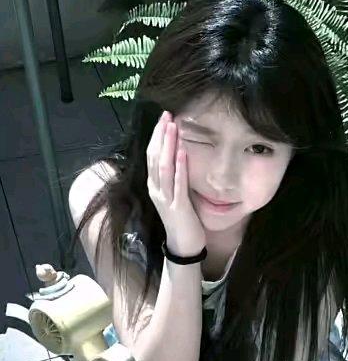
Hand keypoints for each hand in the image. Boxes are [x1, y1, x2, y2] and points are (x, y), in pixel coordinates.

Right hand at [146, 110, 205, 256]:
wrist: (183, 246)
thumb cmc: (181, 219)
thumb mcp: (174, 195)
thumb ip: (173, 178)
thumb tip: (177, 155)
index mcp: (155, 186)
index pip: (152, 156)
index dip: (157, 136)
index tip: (164, 118)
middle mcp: (156, 190)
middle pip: (154, 157)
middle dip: (161, 135)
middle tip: (167, 115)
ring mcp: (165, 199)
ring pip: (163, 167)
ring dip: (168, 145)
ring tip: (173, 127)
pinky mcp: (178, 207)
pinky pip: (178, 184)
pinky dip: (179, 167)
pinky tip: (182, 152)